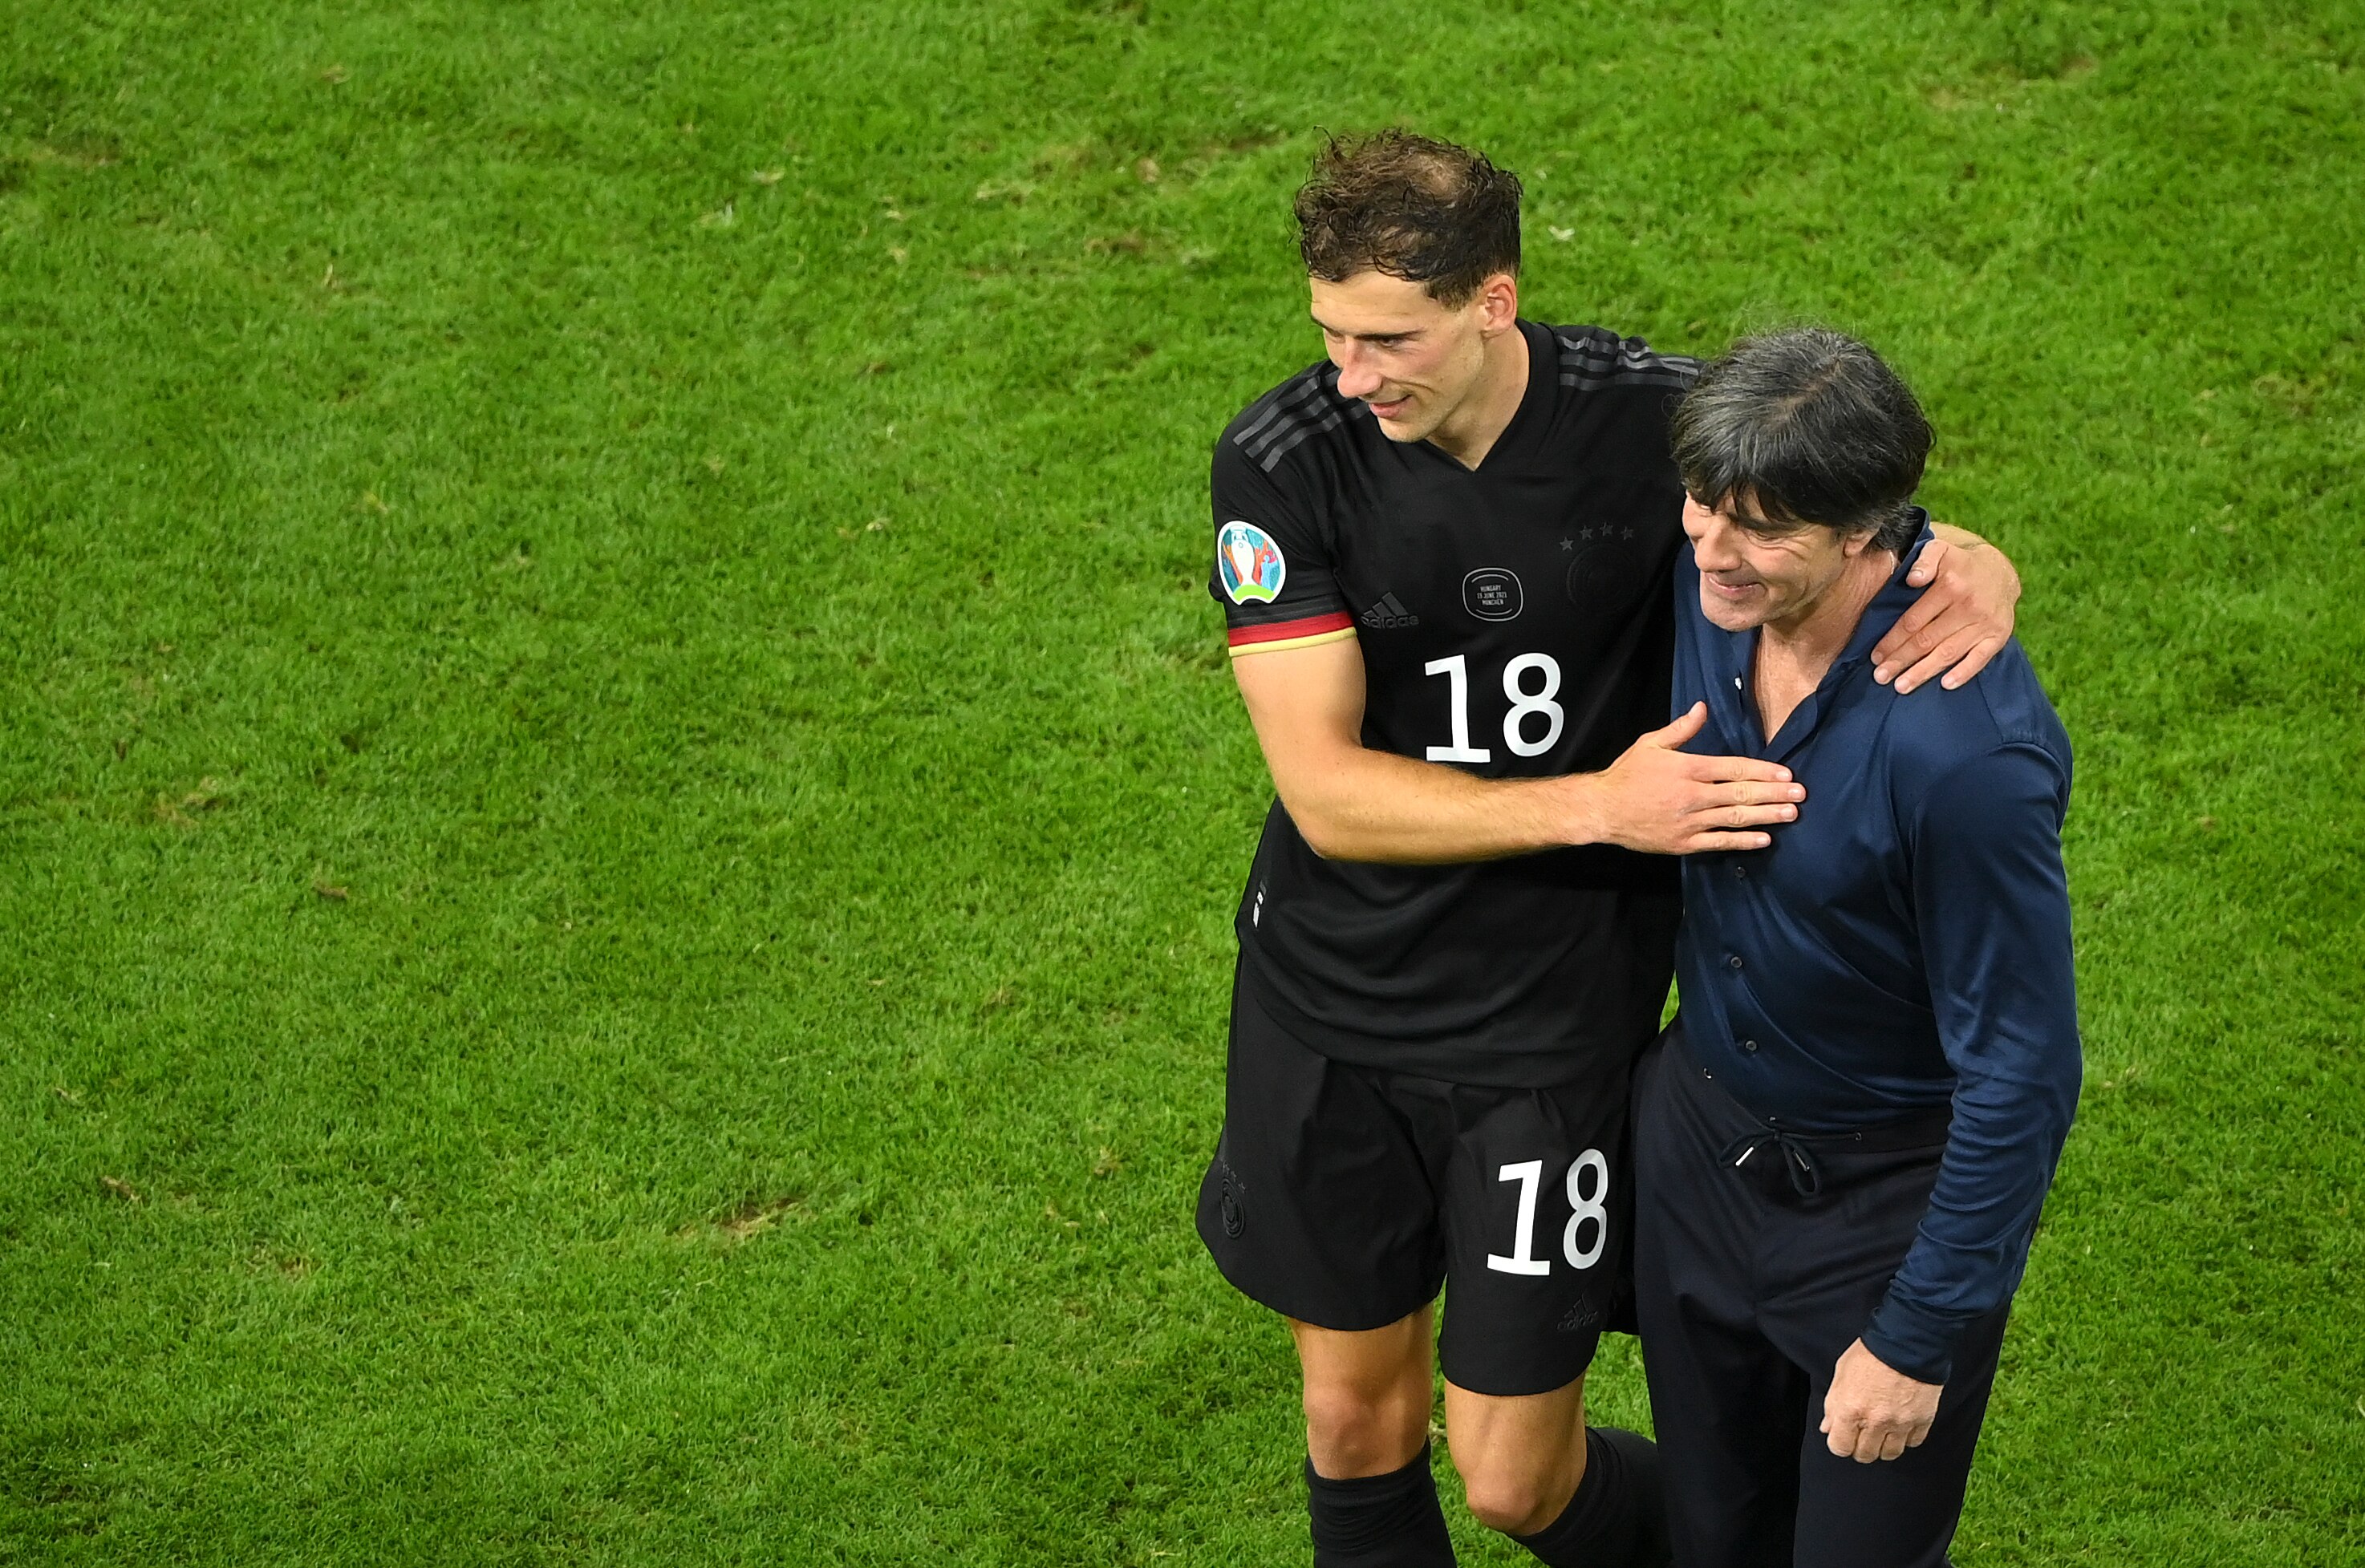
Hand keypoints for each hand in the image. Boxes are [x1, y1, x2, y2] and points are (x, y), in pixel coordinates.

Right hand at [1573, 703, 1802, 853]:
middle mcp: (1693, 795)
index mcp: (1687, 768)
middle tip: (1801, 794)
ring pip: (1735, 818)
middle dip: (1774, 793)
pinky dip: (1742, 841)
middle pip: (1741, 793)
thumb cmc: (1627, 774)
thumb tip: (1702, 708)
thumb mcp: (1650, 744)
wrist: (1602, 810)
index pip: (1733, 768)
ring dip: (1766, 816)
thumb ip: (1681, 729)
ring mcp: (1690, 821)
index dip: (1763, 771)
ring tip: (1791, 814)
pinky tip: (1764, 838)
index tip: (1786, 774)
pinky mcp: (1684, 843)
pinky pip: (1719, 842)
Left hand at [1820, 1339, 1941, 1462]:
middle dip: (1860, 1447)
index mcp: (1850, 1409)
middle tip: (1862, 1433)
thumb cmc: (1872, 1353)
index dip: (1840, 1443)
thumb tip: (1828, 1426)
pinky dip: (1906, 1437)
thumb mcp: (1841, 1373)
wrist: (1907, 1341)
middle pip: (1865, 1455)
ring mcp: (1901, 1423)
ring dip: (1884, 1446)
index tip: (1843, 1437)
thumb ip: (1832, 1404)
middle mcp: (1876, 1421)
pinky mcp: (1922, 1420)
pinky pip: (1913, 1442)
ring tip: (1882, 1431)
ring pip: (1890, 1454)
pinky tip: (1901, 1425)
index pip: (1840, 1447)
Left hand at [1872, 534, 2020, 693]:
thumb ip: (1923, 560)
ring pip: (1948, 653)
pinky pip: (1980, 658)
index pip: (1913, 620)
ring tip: (1901, 687)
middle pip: (1927, 640)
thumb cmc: (1957, 564)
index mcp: (1949, 586)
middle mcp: (1968, 606)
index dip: (1892, 640)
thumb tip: (1913, 579)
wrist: (2000, 572)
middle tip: (1880, 676)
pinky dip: (1964, 673)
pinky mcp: (1999, 635)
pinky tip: (1945, 685)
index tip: (1875, 656)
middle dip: (1901, 660)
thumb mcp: (1939, 550)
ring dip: (1923, 672)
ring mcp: (1985, 623)